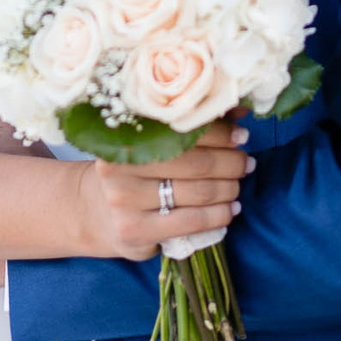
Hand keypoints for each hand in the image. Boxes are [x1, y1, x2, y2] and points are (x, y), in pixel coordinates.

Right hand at [77, 121, 252, 260]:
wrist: (95, 213)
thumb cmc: (134, 172)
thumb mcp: (152, 146)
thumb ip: (192, 127)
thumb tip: (240, 109)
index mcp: (125, 135)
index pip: (184, 130)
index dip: (220, 132)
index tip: (241, 136)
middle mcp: (120, 167)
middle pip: (196, 163)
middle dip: (230, 163)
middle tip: (245, 163)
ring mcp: (124, 201)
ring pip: (198, 193)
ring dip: (228, 189)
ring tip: (238, 185)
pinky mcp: (134, 230)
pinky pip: (191, 222)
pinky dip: (219, 216)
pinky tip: (230, 210)